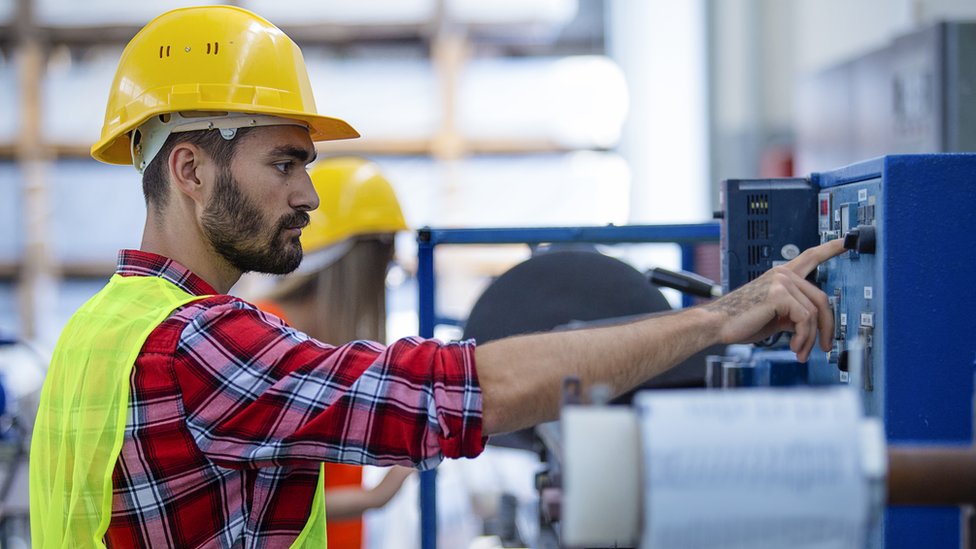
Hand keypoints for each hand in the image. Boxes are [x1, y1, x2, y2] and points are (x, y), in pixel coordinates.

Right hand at [705, 238, 846, 361]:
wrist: (717, 324)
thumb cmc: (739, 320)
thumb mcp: (774, 316)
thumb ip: (793, 313)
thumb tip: (809, 325)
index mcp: (781, 276)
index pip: (811, 257)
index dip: (831, 248)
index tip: (846, 241)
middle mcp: (783, 274)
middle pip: (822, 299)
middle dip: (826, 327)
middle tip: (824, 346)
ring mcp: (781, 281)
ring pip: (814, 313)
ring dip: (810, 338)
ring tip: (800, 351)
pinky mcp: (779, 293)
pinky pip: (805, 318)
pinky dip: (803, 337)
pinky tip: (795, 346)